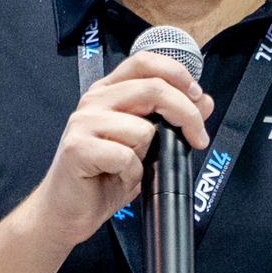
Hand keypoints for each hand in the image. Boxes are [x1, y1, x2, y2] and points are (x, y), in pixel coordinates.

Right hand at [18, 52, 210, 248]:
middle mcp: (94, 100)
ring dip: (148, 155)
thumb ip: (172, 119)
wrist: (68, 210)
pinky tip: (117, 177)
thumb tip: (203, 101)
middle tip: (197, 138)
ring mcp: (83, 123)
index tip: (197, 97)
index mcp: (110, 91)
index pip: (145, 62)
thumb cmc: (103, 177)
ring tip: (132, 167)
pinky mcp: (77, 148)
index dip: (177, 74)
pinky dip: (131, 173)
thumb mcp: (147, 145)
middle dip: (186, 114)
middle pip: (153, 88)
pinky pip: (125, 156)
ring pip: (142, 128)